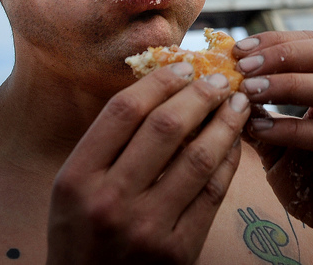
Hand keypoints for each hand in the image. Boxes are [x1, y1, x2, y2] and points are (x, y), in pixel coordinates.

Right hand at [47, 62, 249, 263]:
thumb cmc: (83, 235)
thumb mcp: (74, 190)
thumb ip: (107, 144)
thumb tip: (160, 86)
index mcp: (76, 178)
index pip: (123, 111)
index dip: (160, 81)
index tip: (184, 66)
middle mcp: (109, 201)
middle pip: (165, 127)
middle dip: (200, 95)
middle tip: (220, 80)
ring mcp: (146, 227)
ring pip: (198, 157)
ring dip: (226, 122)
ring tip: (238, 102)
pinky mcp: (178, 250)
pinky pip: (213, 192)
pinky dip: (229, 159)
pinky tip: (235, 141)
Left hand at [234, 31, 312, 264]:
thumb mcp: (281, 145)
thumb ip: (260, 116)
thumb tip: (220, 89)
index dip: (279, 41)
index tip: (240, 48)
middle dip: (284, 54)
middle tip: (243, 64)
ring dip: (288, 84)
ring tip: (248, 90)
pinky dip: (293, 129)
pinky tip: (263, 130)